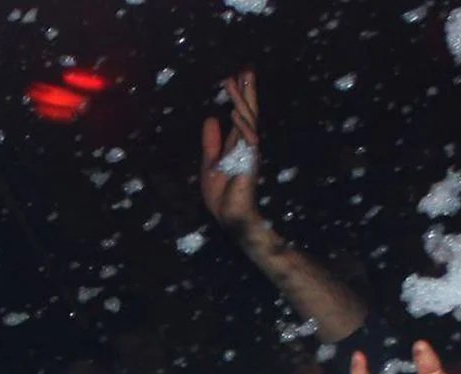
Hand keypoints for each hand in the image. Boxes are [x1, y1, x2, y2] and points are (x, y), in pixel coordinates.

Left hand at [199, 70, 262, 238]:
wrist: (230, 217)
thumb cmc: (222, 196)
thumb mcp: (210, 163)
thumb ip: (211, 142)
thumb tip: (212, 118)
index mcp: (237, 144)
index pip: (240, 114)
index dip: (239, 95)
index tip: (237, 75)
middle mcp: (246, 144)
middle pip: (248, 111)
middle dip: (247, 90)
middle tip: (246, 68)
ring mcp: (249, 151)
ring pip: (248, 119)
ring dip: (241, 99)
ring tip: (237, 79)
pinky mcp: (249, 161)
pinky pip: (247, 138)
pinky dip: (241, 124)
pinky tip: (235, 111)